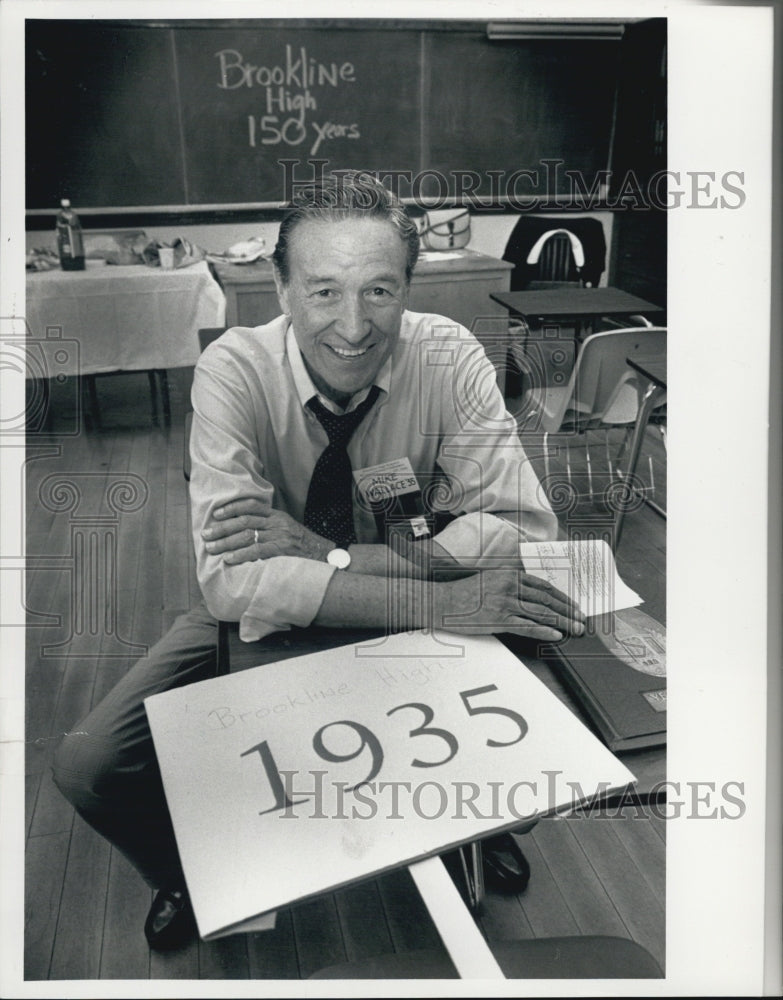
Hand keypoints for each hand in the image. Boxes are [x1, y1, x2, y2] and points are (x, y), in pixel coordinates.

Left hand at [202, 498, 331, 564]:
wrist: (326, 556)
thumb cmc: (304, 547)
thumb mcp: (288, 530)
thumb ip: (270, 528)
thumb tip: (246, 531)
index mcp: (277, 516)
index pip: (251, 506)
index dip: (231, 509)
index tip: (216, 515)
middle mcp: (277, 523)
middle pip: (244, 521)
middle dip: (222, 528)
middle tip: (206, 535)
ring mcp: (280, 536)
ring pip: (247, 535)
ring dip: (226, 543)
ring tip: (212, 549)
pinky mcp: (282, 550)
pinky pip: (257, 551)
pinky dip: (240, 555)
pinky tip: (229, 559)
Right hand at [434, 569, 585, 640]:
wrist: (441, 601)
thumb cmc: (462, 593)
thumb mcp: (489, 580)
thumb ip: (509, 584)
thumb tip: (529, 594)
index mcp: (509, 575)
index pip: (543, 586)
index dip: (562, 597)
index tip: (573, 606)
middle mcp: (509, 586)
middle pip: (546, 599)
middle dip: (568, 610)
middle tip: (581, 619)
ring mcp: (504, 603)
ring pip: (541, 613)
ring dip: (563, 622)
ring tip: (576, 629)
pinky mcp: (498, 619)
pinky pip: (527, 626)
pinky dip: (545, 631)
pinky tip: (556, 635)